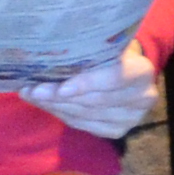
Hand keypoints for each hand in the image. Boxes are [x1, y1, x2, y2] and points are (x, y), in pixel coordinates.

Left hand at [23, 42, 158, 141]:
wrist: (126, 69)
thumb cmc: (110, 51)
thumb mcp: (105, 43)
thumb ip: (88, 47)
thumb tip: (50, 46)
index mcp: (142, 71)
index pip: (114, 78)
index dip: (86, 83)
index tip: (60, 87)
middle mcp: (142, 98)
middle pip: (94, 100)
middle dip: (59, 96)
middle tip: (32, 89)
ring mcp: (131, 118)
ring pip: (85, 114)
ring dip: (54, 105)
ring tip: (31, 94)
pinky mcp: (117, 131)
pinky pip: (82, 124)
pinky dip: (60, 114)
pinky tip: (44, 103)